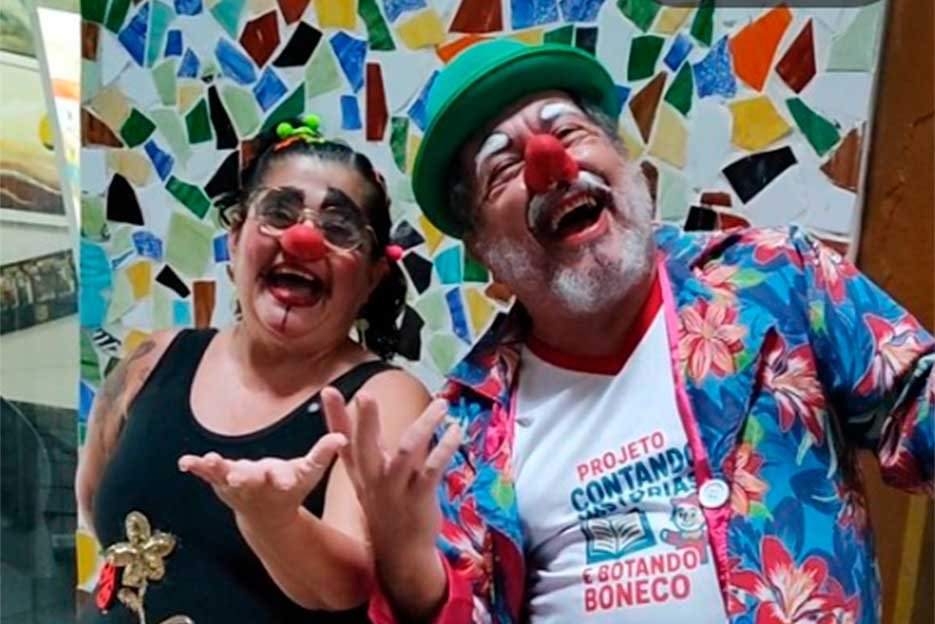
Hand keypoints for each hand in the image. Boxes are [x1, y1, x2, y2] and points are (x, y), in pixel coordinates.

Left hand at [177, 433, 346, 530]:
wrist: (266, 516)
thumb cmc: (292, 487)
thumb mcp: (309, 471)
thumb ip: (323, 453)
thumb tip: (342, 436)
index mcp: (281, 480)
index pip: (284, 477)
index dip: (283, 478)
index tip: (283, 480)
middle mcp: (257, 484)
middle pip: (251, 479)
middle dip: (245, 477)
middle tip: (238, 477)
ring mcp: (236, 484)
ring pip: (225, 476)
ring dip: (216, 469)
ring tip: (207, 461)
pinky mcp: (221, 481)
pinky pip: (206, 474)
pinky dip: (196, 467)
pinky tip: (184, 462)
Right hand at [322, 388, 459, 617]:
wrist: (400, 553)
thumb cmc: (385, 506)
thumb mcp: (367, 478)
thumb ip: (364, 446)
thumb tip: (357, 417)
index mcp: (360, 472)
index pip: (342, 440)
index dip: (334, 416)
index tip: (327, 391)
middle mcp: (373, 479)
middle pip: (365, 446)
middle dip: (365, 420)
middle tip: (365, 395)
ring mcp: (396, 489)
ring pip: (406, 451)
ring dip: (425, 425)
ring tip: (442, 404)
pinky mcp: (419, 497)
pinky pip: (432, 469)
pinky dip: (445, 448)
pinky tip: (455, 431)